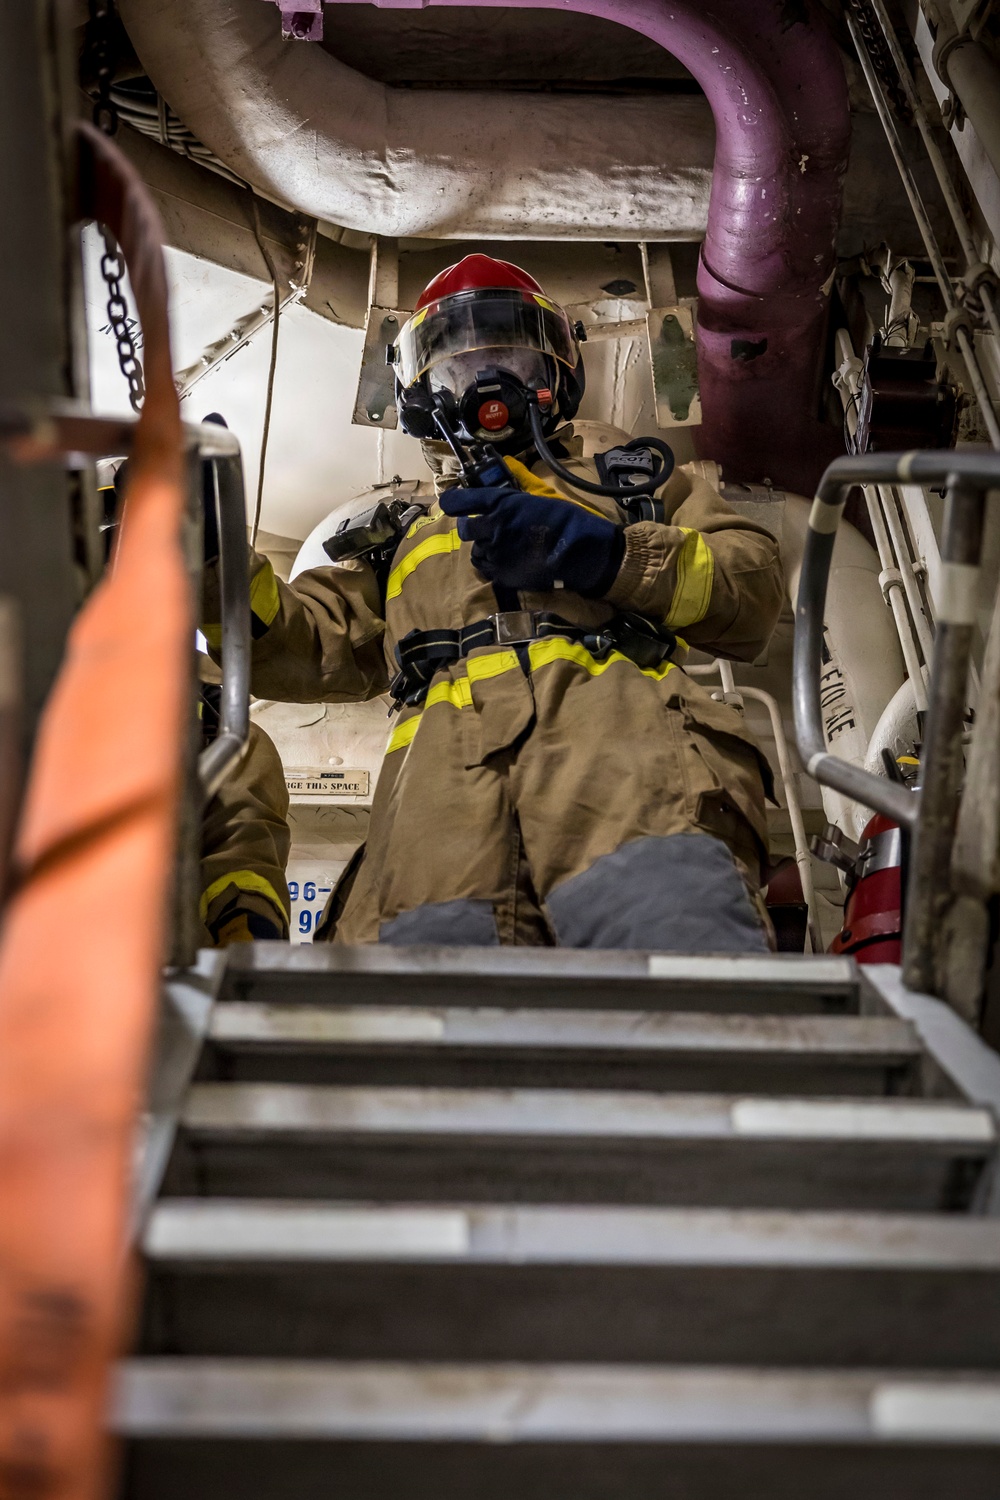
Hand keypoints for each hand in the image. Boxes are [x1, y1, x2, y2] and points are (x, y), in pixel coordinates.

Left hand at [440, 483, 623, 596]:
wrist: (578, 551)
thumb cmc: (564, 520)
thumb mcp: (539, 496)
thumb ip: (516, 491)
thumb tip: (504, 474)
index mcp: (501, 503)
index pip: (460, 501)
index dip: (452, 503)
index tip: (451, 504)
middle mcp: (492, 526)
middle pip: (465, 529)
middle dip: (472, 528)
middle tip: (484, 529)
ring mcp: (495, 552)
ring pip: (476, 550)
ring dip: (485, 547)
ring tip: (502, 547)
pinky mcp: (501, 573)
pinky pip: (485, 567)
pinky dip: (492, 563)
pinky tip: (506, 560)